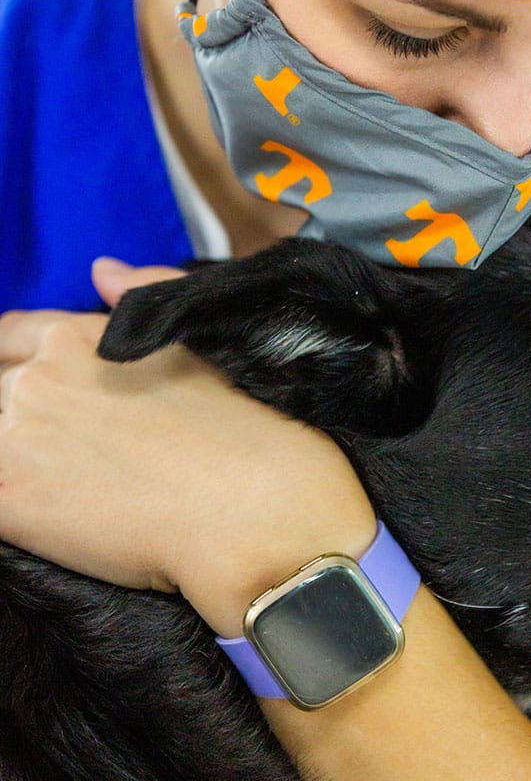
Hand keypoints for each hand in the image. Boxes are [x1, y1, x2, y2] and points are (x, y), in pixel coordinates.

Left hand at [0, 258, 375, 634]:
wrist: (254, 506)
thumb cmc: (242, 429)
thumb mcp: (196, 343)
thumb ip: (144, 296)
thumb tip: (101, 268)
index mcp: (79, 335)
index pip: (8, 336)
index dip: (18, 363)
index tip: (44, 396)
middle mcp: (37, 377)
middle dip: (20, 415)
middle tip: (71, 448)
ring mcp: (15, 438)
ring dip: (18, 458)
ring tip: (71, 483)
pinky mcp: (9, 499)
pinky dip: (14, 500)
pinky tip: (55, 512)